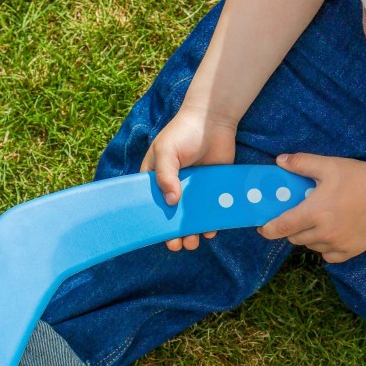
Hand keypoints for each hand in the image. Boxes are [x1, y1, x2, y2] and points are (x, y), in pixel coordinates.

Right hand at [140, 102, 236, 250]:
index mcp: (156, 178)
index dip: (153, 221)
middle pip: (172, 216)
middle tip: (178, 244)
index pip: (151, 205)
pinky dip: (211, 222)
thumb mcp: (167, 151)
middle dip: (173, 233)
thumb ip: (166, 175)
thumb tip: (171, 201)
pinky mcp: (212, 189)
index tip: (157, 235)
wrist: (214, 120)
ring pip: (191, 217)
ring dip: (192, 232)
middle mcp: (174, 187)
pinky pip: (211, 210)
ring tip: (193, 242)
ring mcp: (194, 190)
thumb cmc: (183, 132)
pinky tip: (211, 229)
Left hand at [258, 153, 365, 262]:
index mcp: (315, 212)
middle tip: (297, 216)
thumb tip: (279, 161)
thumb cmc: (359, 177)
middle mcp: (324, 232)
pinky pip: (328, 256)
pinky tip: (330, 233)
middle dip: (291, 229)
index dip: (268, 230)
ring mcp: (338, 244)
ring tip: (317, 221)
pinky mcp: (351, 251)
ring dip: (308, 237)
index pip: (281, 227)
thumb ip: (301, 163)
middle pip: (294, 238)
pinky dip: (325, 247)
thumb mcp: (329, 165)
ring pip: (311, 246)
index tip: (262, 227)